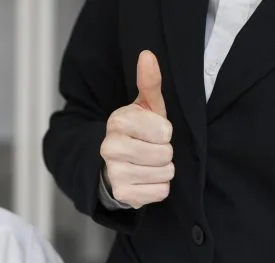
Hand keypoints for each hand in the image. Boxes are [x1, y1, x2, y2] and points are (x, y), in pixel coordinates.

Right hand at [100, 49, 173, 208]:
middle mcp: (110, 147)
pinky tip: (146, 180)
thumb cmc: (140, 132)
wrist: (118, 165)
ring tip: (149, 165)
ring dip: (163, 171)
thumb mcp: (147, 106)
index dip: (165, 133)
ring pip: (164, 173)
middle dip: (165, 153)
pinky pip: (160, 192)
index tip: (155, 133)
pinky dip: (158, 188)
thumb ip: (150, 82)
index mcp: (117, 121)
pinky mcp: (122, 194)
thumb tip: (147, 55)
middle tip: (152, 150)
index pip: (164, 131)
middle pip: (165, 154)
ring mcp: (114, 172)